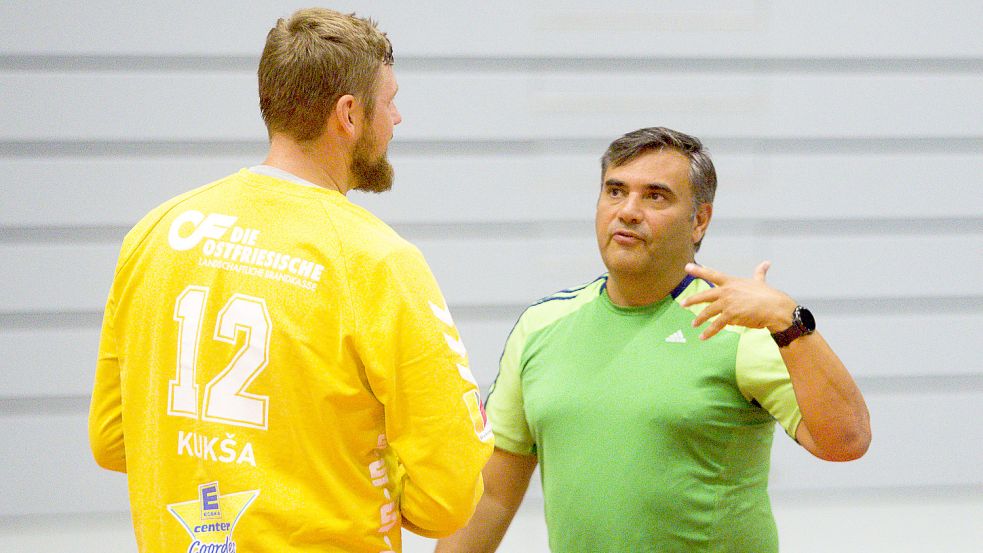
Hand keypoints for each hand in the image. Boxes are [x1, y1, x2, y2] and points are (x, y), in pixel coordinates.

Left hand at [680, 261, 797, 339]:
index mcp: (731, 282)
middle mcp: (726, 291)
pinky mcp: (730, 315)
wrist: (774, 308)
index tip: (686, 267)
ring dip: (700, 319)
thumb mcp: (760, 281)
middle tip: (682, 304)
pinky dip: (709, 332)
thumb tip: (766, 263)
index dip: (698, 270)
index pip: (712, 274)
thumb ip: (760, 273)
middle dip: (692, 300)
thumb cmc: (768, 295)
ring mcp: (727, 303)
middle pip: (705, 295)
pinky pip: (716, 325)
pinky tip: (703, 337)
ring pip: (708, 312)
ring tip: (694, 325)